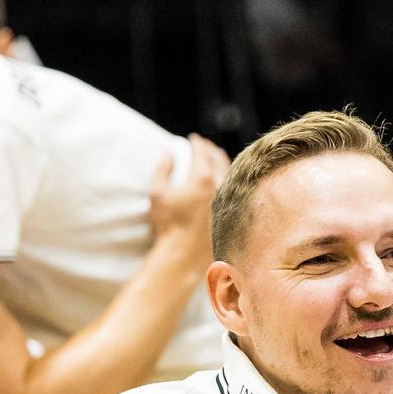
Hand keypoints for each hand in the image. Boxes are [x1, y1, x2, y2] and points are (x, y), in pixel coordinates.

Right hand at [149, 133, 225, 260]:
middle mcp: (220, 186)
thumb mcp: (157, 194)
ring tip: (215, 158)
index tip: (193, 139)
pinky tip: (224, 179)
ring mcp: (229, 199)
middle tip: (204, 145)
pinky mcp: (234, 211)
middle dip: (210, 149)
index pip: (202, 152)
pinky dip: (229, 178)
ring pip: (230, 172)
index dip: (197, 143)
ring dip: (222, 162)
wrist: (184, 254)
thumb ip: (163, 169)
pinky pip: (235, 188)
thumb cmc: (168, 225)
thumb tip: (170, 152)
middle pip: (218, 159)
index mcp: (202, 178)